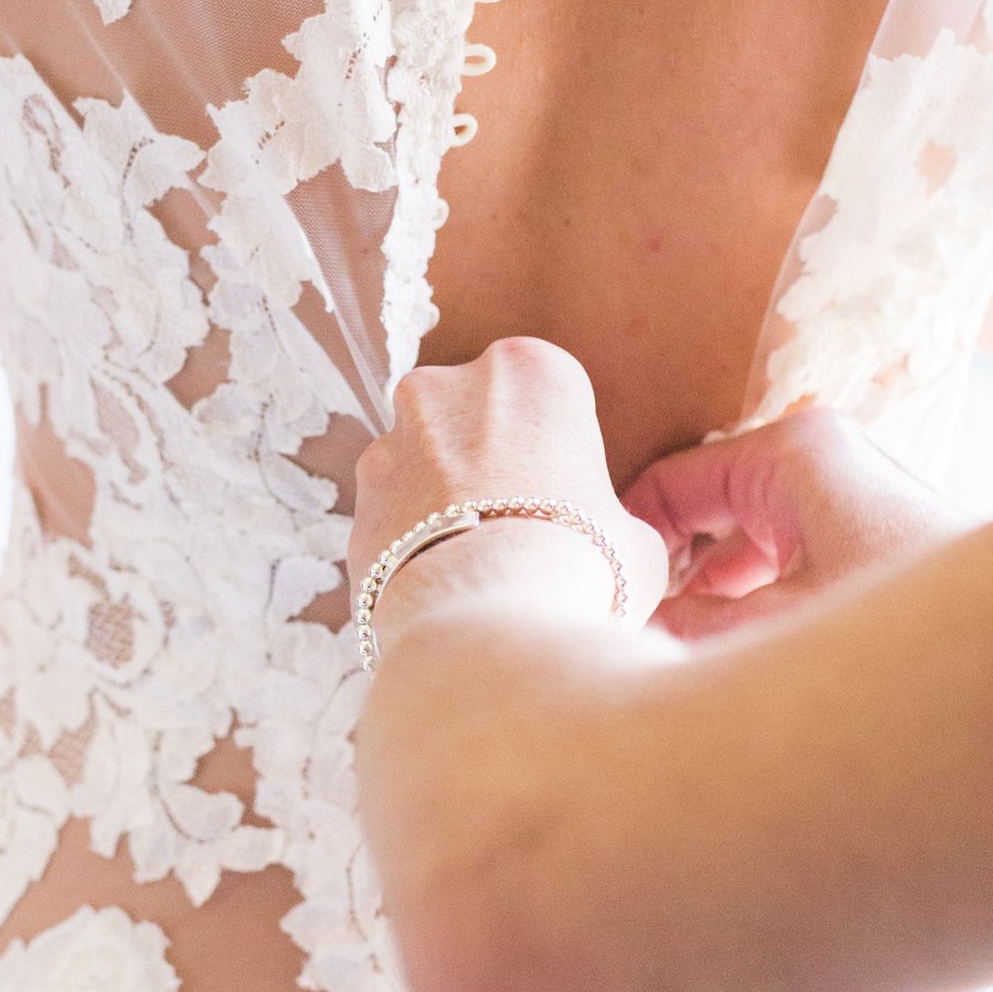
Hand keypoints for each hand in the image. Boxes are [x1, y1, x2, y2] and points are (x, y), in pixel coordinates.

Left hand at [350, 340, 667, 655]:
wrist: (489, 622)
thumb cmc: (581, 564)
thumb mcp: (636, 538)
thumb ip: (613, 519)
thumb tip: (610, 541)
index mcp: (528, 369)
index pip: (548, 393)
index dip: (560, 448)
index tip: (567, 494)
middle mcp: (447, 387)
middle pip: (474, 417)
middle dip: (491, 462)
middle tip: (521, 528)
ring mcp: (391, 440)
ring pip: (424, 462)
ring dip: (444, 501)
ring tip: (479, 566)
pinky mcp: (357, 500)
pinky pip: (391, 514)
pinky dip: (410, 542)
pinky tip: (442, 585)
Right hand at [624, 406, 960, 643]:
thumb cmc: (909, 635)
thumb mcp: (775, 632)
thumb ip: (687, 626)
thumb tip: (625, 626)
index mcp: (791, 453)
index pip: (668, 482)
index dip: (623, 540)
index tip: (589, 594)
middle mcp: (822, 460)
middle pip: (705, 510)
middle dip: (666, 572)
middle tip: (620, 632)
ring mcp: (851, 497)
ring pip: (745, 542)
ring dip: (710, 596)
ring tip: (670, 653)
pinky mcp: (874, 538)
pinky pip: (786, 562)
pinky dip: (754, 602)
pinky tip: (733, 658)